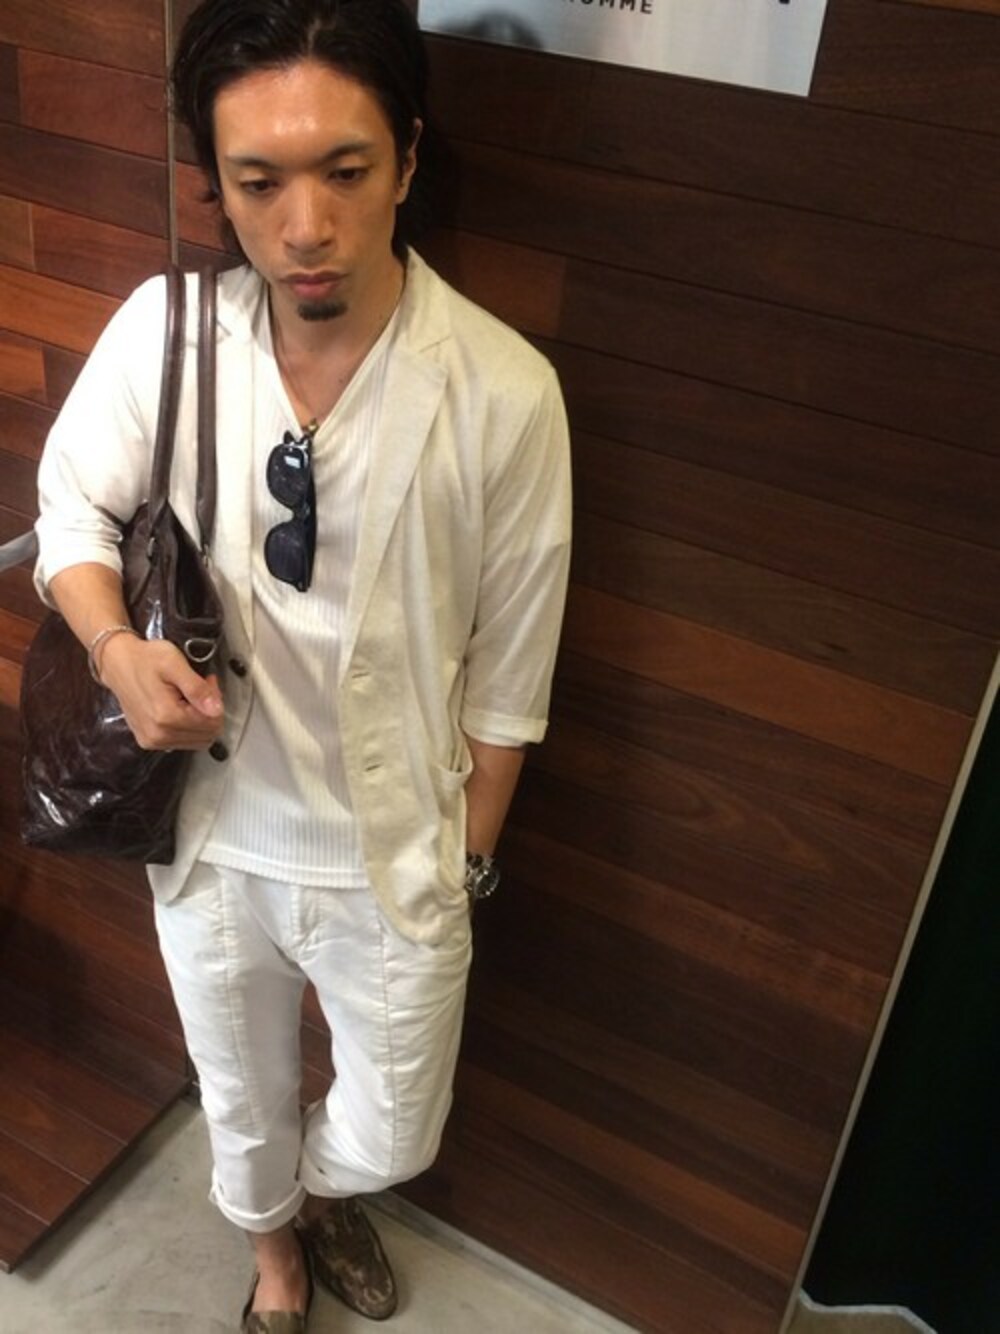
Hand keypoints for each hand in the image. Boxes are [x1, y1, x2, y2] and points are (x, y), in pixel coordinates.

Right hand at [98, 633, 224, 750]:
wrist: (117, 663)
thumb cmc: (144, 659)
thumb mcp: (174, 664)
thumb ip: (197, 689)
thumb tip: (217, 710)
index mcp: (166, 717)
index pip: (212, 723)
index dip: (216, 701)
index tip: (208, 682)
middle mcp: (158, 734)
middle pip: (207, 734)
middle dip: (210, 711)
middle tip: (201, 687)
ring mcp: (152, 741)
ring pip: (197, 740)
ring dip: (200, 719)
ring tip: (189, 696)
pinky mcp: (148, 741)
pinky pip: (182, 741)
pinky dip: (187, 726)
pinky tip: (179, 706)